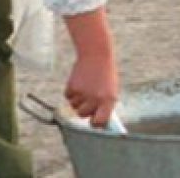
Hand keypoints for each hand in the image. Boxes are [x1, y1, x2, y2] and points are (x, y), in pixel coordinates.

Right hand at [62, 7, 119, 127]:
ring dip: (78, 101)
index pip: (99, 122)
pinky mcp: (72, 88)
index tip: (94, 122)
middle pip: (83, 116)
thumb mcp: (111, 90)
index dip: (96, 124)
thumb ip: (105, 105)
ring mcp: (83, 94)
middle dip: (85, 110)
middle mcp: (95, 99)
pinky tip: (80, 82)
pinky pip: (68, 97)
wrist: (97, 55)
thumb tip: (99, 123)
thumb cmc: (106, 75)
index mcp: (109, 100)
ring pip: (74, 107)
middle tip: (90, 98)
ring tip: (87, 87)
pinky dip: (72, 92)